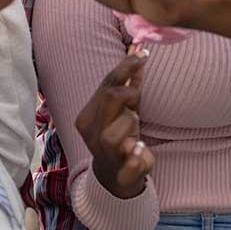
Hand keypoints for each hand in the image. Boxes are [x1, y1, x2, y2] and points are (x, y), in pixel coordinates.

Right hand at [76, 50, 154, 199]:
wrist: (114, 176)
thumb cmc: (119, 136)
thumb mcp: (124, 109)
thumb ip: (130, 84)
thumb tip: (139, 53)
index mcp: (87, 116)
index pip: (107, 84)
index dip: (126, 67)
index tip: (143, 55)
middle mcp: (91, 134)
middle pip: (109, 99)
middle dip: (129, 94)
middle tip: (136, 100)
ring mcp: (104, 155)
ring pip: (114, 132)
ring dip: (130, 122)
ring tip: (134, 126)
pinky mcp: (121, 174)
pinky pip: (129, 162)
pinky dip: (136, 156)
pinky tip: (140, 148)